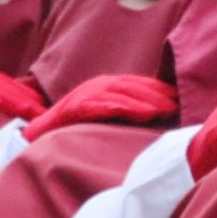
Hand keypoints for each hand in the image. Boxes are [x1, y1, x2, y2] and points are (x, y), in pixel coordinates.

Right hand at [23, 75, 177, 141]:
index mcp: (105, 86)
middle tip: (174, 104)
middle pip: (130, 86)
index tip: (177, 96)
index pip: (136, 84)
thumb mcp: (104, 115)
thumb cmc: (75, 127)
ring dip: (138, 101)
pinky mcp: (73, 108)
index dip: (157, 89)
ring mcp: (83, 95)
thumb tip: (155, 117)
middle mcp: (96, 86)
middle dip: (153, 94)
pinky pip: (95, 105)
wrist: (39, 133)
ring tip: (159, 110)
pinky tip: (128, 111)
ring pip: (116, 95)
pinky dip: (112, 106)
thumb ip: (124, 111)